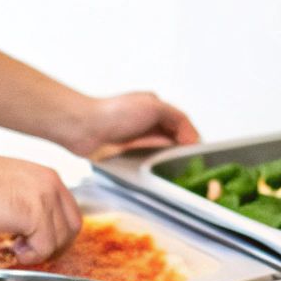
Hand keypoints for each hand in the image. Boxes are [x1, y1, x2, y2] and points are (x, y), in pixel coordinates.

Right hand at [0, 149, 81, 263]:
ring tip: (16, 247)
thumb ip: (31, 203)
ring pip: (60, 240)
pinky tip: (13, 248)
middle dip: (57, 246)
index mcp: (48, 177)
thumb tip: (36, 231)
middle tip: (34, 252)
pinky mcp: (36, 214)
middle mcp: (52, 184)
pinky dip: (31, 255)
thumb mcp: (12, 188)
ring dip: (40, 251)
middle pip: (73, 227)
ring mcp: (46, 198)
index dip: (61, 233)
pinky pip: (44, 247)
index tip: (43, 244)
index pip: (71, 212)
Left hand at [64, 92, 199, 159]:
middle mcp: (146, 123)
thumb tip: (191, 138)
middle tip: (188, 166)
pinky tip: (157, 174)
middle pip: (172, 140)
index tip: (196, 154)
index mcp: (154, 107)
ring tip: (174, 172)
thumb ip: (177, 119)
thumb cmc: (114, 113)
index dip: (190, 139)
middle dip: (180, 151)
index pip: (181, 125)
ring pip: (160, 153)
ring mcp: (136, 139)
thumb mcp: (154, 106)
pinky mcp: (125, 154)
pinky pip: (145, 163)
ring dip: (166, 161)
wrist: (84, 128)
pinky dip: (153, 168)